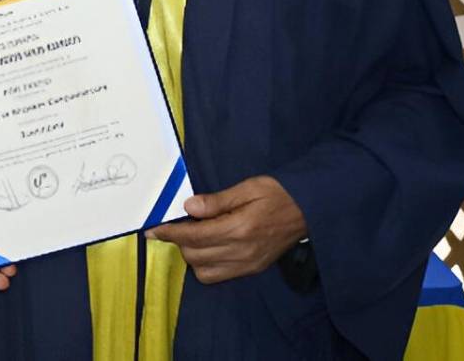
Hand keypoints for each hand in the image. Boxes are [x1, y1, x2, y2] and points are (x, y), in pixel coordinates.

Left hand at [146, 176, 306, 283]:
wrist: (309, 209)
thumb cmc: (277, 193)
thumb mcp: (248, 188)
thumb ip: (217, 201)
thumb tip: (188, 207)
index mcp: (240, 229)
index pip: (193, 236)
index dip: (170, 233)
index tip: (153, 229)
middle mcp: (242, 252)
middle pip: (194, 256)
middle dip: (179, 242)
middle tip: (176, 224)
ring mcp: (248, 264)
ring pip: (204, 272)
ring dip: (191, 255)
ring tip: (193, 236)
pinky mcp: (252, 269)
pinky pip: (219, 276)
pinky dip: (206, 265)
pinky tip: (207, 247)